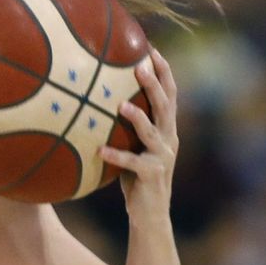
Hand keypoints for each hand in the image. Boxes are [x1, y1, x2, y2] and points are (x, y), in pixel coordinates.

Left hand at [101, 48, 178, 221]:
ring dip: (137, 117)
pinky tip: (100, 150)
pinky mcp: (152, 175)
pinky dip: (116, 155)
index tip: (151, 49)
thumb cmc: (136, 179)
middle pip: (166, 105)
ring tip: (121, 105)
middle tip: (140, 65)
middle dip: (155, 84)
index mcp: (167, 129)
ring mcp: (162, 157)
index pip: (169, 93)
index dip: (163, 71)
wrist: (151, 215)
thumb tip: (95, 104)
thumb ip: (126, 129)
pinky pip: (132, 163)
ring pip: (152, 131)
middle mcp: (169, 139)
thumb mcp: (134, 148)